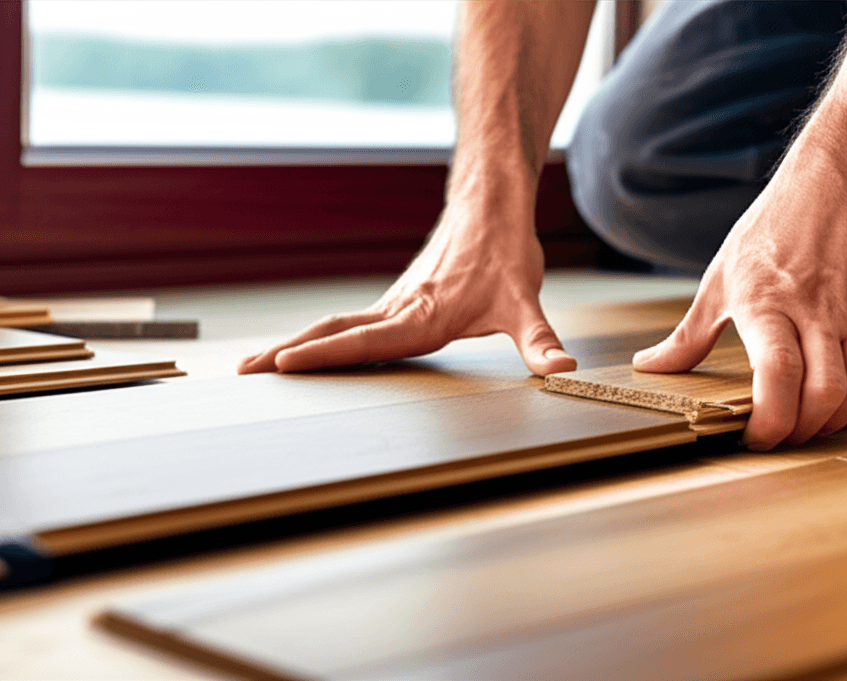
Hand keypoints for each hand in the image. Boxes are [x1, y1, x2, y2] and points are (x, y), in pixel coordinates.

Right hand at [237, 199, 576, 376]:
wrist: (491, 205)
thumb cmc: (505, 252)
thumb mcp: (526, 303)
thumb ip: (540, 342)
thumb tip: (561, 370)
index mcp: (422, 316)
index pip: (364, 340)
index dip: (324, 355)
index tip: (282, 366)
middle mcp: (398, 309)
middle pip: (332, 332)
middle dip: (288, 354)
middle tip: (244, 372)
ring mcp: (393, 303)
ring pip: (334, 324)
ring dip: (295, 344)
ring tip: (258, 365)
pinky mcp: (397, 300)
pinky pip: (349, 321)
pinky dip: (320, 336)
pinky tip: (311, 349)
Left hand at [632, 157, 846, 449]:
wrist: (831, 191)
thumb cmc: (770, 232)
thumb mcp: (718, 280)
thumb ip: (687, 335)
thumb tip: (650, 365)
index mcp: (767, 304)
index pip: (777, 373)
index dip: (769, 418)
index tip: (753, 437)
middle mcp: (814, 313)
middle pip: (823, 393)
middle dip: (799, 431)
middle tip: (778, 438)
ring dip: (831, 424)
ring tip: (805, 426)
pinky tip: (837, 411)